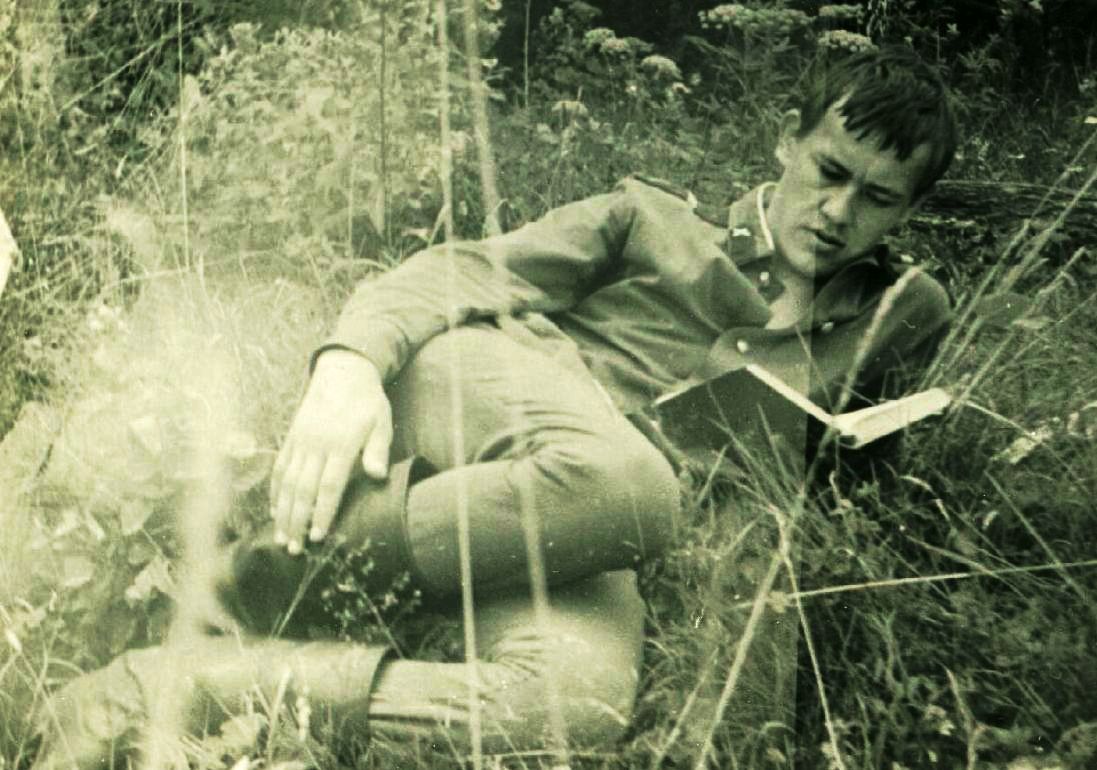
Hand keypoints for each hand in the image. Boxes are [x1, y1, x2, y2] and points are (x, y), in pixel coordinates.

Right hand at [270, 349, 392, 553]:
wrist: (342, 372)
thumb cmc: (367, 402)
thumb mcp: (381, 421)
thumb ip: (378, 449)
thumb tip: (377, 476)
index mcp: (340, 443)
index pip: (329, 485)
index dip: (322, 512)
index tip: (317, 536)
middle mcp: (316, 444)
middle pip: (303, 489)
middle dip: (297, 522)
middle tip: (295, 550)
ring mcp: (300, 441)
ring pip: (287, 483)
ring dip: (283, 513)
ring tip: (282, 540)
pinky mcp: (291, 438)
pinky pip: (280, 468)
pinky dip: (275, 492)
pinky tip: (275, 512)